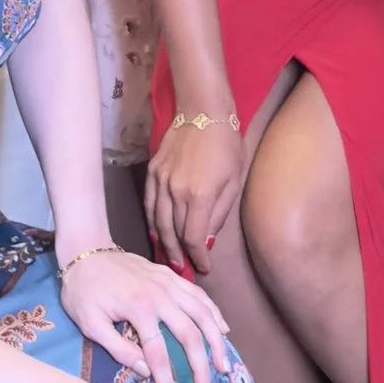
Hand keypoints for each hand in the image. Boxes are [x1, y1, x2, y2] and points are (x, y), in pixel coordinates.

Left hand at [59, 241, 233, 382]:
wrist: (85, 250)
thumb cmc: (83, 290)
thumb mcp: (90, 324)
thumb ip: (118, 348)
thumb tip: (146, 371)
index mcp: (139, 310)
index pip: (160, 356)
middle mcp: (161, 296)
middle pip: (191, 337)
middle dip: (201, 369)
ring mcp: (169, 284)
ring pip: (203, 314)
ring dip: (217, 342)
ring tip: (223, 366)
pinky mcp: (171, 276)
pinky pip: (200, 295)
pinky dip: (214, 313)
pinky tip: (223, 330)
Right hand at [145, 108, 244, 270]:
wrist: (202, 112)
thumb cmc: (226, 146)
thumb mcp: (234, 182)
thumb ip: (219, 215)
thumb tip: (207, 241)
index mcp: (200, 196)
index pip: (194, 238)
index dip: (199, 257)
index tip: (204, 267)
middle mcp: (176, 192)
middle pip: (174, 234)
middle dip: (180, 255)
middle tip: (184, 269)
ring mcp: (161, 182)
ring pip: (158, 222)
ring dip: (164, 244)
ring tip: (170, 258)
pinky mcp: (152, 173)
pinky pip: (149, 205)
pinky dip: (152, 222)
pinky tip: (156, 233)